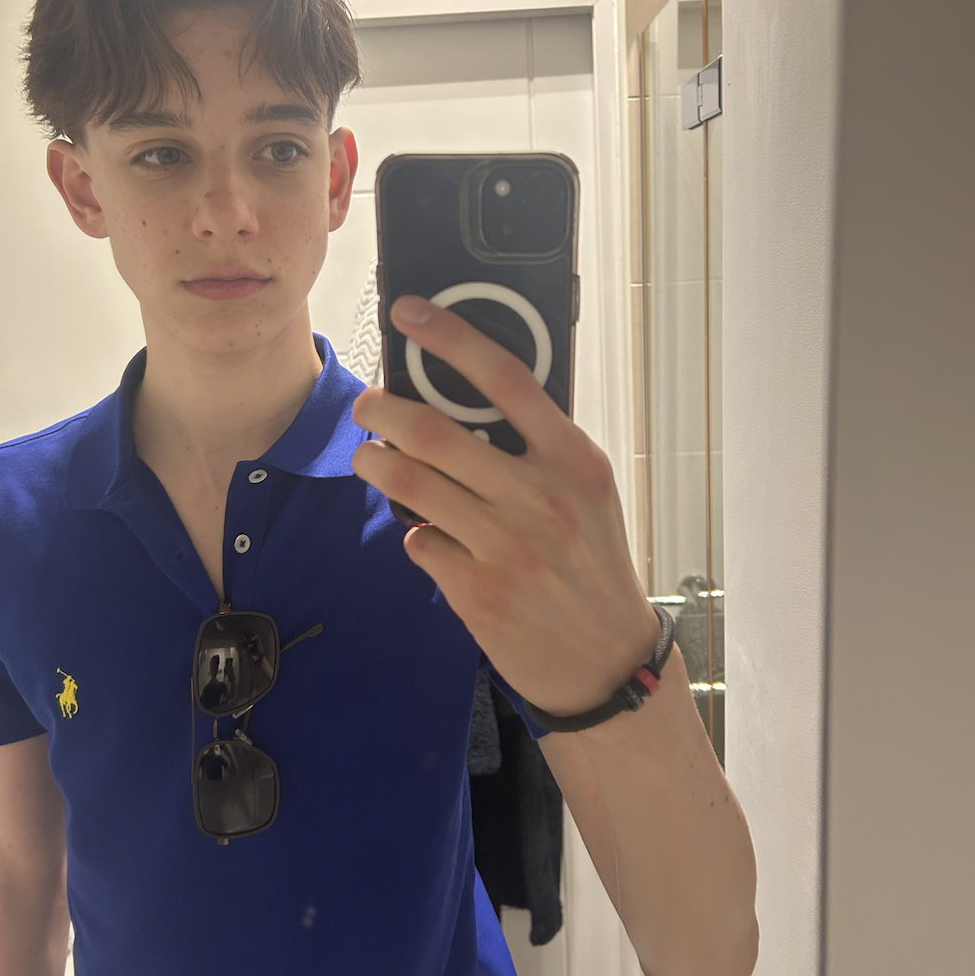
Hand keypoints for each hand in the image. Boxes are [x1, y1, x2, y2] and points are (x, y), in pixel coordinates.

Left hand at [350, 295, 657, 716]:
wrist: (609, 661)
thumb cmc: (594, 567)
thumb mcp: (588, 495)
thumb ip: (539, 450)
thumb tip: (468, 405)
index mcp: (574, 460)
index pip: (505, 378)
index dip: (450, 336)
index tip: (410, 314)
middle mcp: (541, 497)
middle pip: (434, 431)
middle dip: (380, 410)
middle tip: (365, 406)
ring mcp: (507, 547)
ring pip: (410, 484)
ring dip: (375, 463)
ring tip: (369, 458)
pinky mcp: (477, 592)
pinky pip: (418, 541)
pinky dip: (413, 532)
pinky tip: (426, 535)